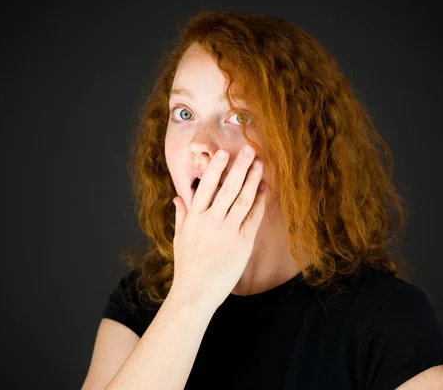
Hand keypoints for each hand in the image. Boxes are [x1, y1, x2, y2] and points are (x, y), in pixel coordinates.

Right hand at [170, 145, 266, 307]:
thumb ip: (181, 215)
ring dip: (252, 180)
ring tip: (259, 164)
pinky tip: (264, 189)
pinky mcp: (242, 244)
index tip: (223, 153)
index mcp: (194, 219)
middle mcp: (211, 222)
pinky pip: (253, 218)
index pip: (206, 187)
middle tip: (248, 149)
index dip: (216, 168)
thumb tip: (178, 196)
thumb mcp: (180, 238)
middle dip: (238, 167)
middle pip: (227, 188)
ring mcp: (227, 232)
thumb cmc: (187, 266)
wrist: (195, 293)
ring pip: (243, 200)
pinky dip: (259, 202)